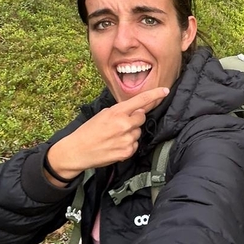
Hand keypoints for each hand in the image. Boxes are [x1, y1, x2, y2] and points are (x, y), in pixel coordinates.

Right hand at [45, 86, 169, 182]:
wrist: (77, 151)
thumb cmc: (89, 131)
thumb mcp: (103, 114)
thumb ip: (121, 111)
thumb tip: (137, 110)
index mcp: (117, 112)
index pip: (141, 101)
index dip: (155, 95)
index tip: (165, 91)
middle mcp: (124, 124)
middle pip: (142, 117)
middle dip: (135, 119)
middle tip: (121, 124)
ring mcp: (127, 139)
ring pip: (139, 132)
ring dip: (131, 133)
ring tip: (115, 136)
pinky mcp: (128, 152)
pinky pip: (135, 144)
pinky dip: (129, 144)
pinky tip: (116, 145)